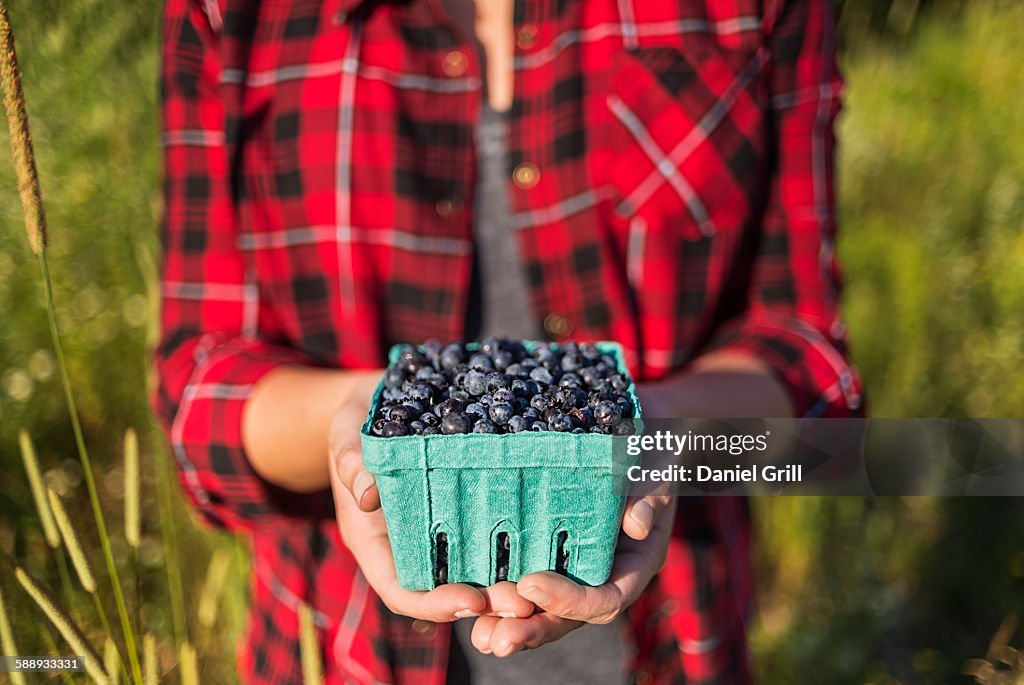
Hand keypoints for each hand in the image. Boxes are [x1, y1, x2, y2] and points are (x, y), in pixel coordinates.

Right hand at [327, 375, 533, 621]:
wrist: (380, 399)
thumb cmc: (358, 421)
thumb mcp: (348, 435)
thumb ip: (353, 462)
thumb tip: (367, 493)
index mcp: (377, 541)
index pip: (402, 590)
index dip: (435, 603)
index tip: (471, 600)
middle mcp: (411, 545)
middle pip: (446, 591)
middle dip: (484, 603)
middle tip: (522, 604)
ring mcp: (440, 530)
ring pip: (473, 571)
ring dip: (505, 584)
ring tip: (540, 588)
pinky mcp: (465, 510)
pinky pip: (488, 535)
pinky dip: (514, 547)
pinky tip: (545, 545)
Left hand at [468, 386, 676, 655]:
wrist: (631, 434)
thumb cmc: (647, 454)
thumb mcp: (655, 470)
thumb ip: (649, 496)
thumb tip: (637, 523)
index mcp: (633, 565)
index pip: (604, 599)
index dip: (569, 600)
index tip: (530, 583)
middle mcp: (604, 576)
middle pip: (569, 618)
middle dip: (532, 629)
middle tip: (495, 639)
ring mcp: (576, 571)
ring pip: (545, 612)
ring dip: (512, 626)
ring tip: (481, 637)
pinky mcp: (551, 557)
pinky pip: (528, 588)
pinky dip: (503, 600)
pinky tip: (473, 608)